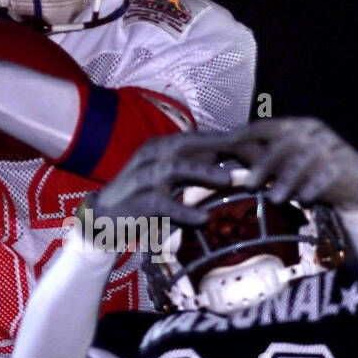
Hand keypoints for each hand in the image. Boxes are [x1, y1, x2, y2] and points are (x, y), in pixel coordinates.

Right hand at [89, 132, 238, 226]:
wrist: (103, 219)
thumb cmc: (143, 198)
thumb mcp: (170, 180)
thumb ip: (195, 171)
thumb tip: (232, 166)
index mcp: (161, 147)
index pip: (197, 138)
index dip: (226, 140)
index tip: (255, 144)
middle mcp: (151, 156)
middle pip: (188, 145)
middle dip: (219, 147)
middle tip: (248, 153)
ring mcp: (142, 178)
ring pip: (174, 169)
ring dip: (202, 172)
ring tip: (228, 180)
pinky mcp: (137, 202)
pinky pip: (162, 204)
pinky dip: (183, 211)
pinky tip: (202, 218)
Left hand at [225, 117, 357, 209]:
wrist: (353, 180)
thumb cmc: (310, 170)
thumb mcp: (285, 161)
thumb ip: (260, 157)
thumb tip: (222, 155)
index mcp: (296, 126)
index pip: (268, 126)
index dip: (247, 134)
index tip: (227, 145)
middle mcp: (313, 132)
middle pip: (285, 144)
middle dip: (265, 164)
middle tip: (249, 184)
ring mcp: (331, 146)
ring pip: (305, 160)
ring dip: (288, 180)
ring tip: (275, 199)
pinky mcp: (344, 164)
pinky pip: (327, 175)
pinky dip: (313, 188)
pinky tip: (302, 201)